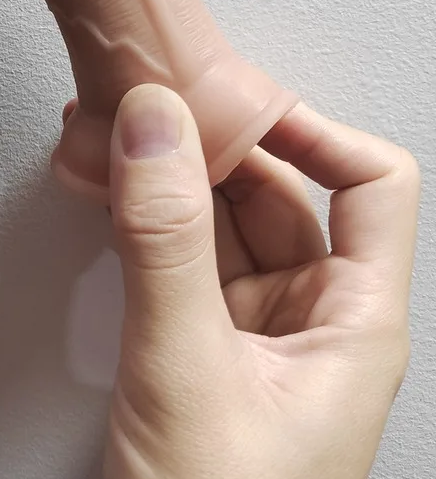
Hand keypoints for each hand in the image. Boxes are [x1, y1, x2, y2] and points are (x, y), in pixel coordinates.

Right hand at [92, 86, 418, 478]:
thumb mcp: (187, 374)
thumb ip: (164, 244)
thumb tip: (156, 127)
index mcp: (355, 322)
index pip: (371, 186)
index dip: (314, 131)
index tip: (238, 104)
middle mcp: (313, 319)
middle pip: (280, 192)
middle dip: (217, 146)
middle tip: (151, 106)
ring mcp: (254, 334)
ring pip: (221, 221)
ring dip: (171, 177)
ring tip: (117, 135)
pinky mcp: (200, 349)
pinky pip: (179, 258)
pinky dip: (144, 218)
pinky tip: (107, 192)